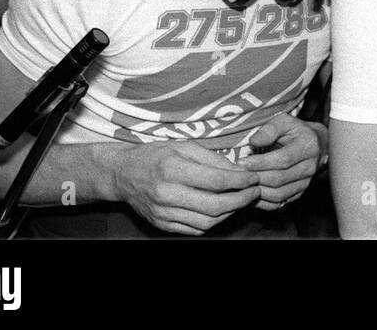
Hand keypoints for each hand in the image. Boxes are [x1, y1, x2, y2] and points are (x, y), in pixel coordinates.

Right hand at [110, 141, 260, 235]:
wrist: (122, 174)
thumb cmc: (155, 155)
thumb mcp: (183, 146)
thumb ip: (212, 159)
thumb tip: (240, 171)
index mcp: (173, 169)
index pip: (216, 181)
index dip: (241, 182)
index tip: (254, 178)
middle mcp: (166, 194)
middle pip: (214, 206)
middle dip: (241, 200)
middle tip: (254, 192)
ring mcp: (163, 213)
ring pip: (207, 222)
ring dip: (230, 213)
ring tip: (240, 201)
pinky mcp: (162, 224)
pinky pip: (195, 229)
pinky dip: (213, 222)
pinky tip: (222, 210)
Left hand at [239, 114, 327, 209]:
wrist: (313, 144)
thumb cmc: (294, 131)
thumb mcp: (284, 121)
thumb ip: (269, 129)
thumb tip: (253, 141)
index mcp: (308, 146)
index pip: (283, 159)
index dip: (261, 163)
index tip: (241, 161)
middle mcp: (310, 167)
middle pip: (279, 179)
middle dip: (255, 177)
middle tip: (237, 174)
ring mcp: (305, 183)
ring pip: (279, 194)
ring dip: (257, 191)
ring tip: (242, 183)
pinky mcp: (298, 193)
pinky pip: (279, 203)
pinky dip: (262, 201)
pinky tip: (250, 192)